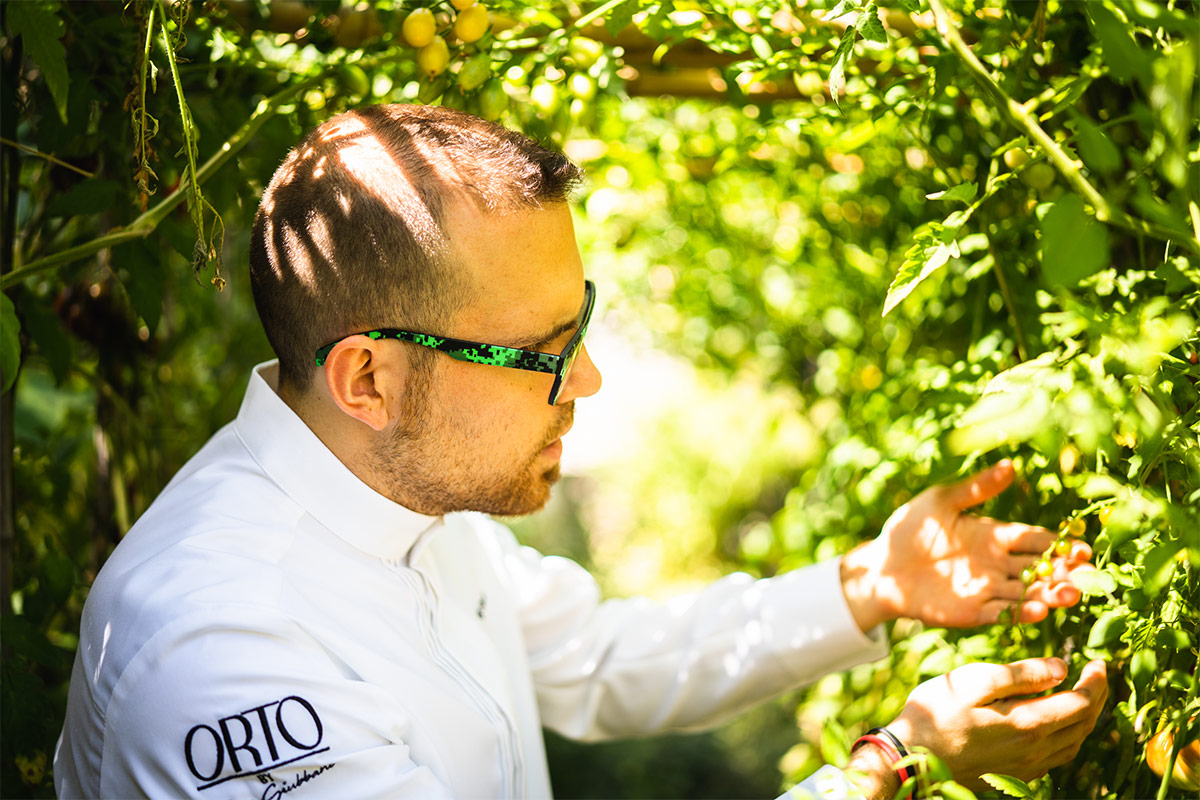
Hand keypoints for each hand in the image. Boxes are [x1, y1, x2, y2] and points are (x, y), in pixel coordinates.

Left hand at [840, 460, 1093, 629]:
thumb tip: (1010, 465)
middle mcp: (998, 564)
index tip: (1082, 546)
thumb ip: (976, 489)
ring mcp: (988, 589)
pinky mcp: (973, 612)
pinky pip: (1003, 613)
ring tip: (1069, 594)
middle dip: (1065, 572)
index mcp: (995, 535)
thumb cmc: (909, 529)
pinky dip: (1021, 613)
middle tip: (1088, 573)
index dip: (1059, 543)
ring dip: (1050, 595)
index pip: (1036, 540)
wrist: (881, 565)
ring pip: (1028, 593)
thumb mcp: (941, 502)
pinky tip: (1039, 610)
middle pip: (1041, 569)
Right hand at [885, 657, 1108, 790]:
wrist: (911, 758)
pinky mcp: (1015, 775)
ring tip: (1085, 697)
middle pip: (1083, 725)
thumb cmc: (936, 713)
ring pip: (1074, 744)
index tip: (1099, 662)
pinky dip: (1069, 736)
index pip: (1080, 703)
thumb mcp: (974, 681)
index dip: (1095, 682)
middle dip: (1097, 698)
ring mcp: (1026, 768)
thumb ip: (1020, 675)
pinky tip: (1058, 724)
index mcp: (1028, 724)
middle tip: (1098, 675)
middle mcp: (1035, 751)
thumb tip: (1061, 668)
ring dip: (1086, 719)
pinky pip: (1057, 757)